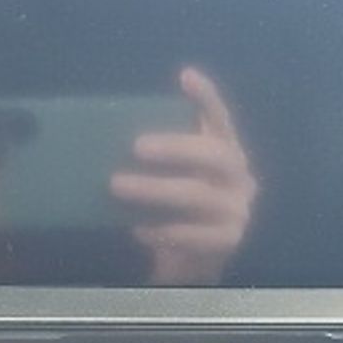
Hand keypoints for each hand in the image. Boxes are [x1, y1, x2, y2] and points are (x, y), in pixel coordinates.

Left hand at [110, 66, 257, 284]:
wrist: (190, 265)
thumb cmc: (173, 211)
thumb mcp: (168, 178)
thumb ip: (154, 159)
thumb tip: (103, 138)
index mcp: (225, 153)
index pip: (220, 119)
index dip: (207, 98)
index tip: (186, 76)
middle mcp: (239, 177)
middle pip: (215, 154)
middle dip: (176, 146)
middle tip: (136, 145)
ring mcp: (237, 210)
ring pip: (199, 195)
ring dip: (156, 189)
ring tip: (117, 185)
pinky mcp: (228, 242)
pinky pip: (195, 236)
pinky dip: (164, 232)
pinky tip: (137, 230)